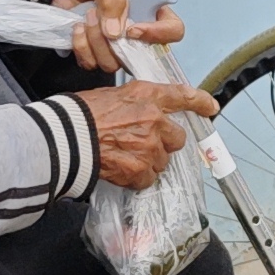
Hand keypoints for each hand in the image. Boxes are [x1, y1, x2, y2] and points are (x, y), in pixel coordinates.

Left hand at [48, 0, 157, 68]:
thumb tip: (117, 33)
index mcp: (149, 10)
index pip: (173, 30)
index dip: (158, 34)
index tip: (132, 29)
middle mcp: (137, 32)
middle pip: (138, 55)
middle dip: (112, 40)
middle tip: (94, 15)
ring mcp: (116, 46)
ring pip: (113, 63)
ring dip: (94, 42)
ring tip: (85, 19)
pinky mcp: (94, 53)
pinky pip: (91, 64)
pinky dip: (81, 48)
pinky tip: (77, 30)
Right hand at [86, 79, 216, 187]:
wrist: (64, 137)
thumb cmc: (81, 114)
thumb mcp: (113, 95)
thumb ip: (137, 103)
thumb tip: (146, 114)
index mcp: (147, 96)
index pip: (183, 96)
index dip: (200, 103)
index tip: (210, 108)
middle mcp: (154, 120)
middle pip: (177, 138)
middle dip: (164, 143)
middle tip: (143, 144)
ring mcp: (148, 146)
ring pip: (162, 161)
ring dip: (149, 162)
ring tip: (125, 157)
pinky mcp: (139, 169)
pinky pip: (147, 179)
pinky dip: (137, 178)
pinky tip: (121, 171)